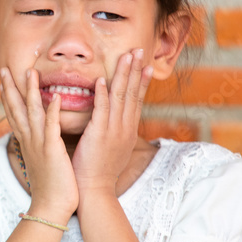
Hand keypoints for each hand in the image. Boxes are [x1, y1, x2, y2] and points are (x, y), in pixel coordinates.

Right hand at [0, 66, 78, 218]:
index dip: (8, 98)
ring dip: (30, 91)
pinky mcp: (52, 150)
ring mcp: (39, 144)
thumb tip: (38, 140)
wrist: (51, 206)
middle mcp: (29, 140)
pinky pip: (51, 126)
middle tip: (4, 69)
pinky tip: (54, 96)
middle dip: (10, 88)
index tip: (3, 82)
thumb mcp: (41, 162)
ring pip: (32, 112)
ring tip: (29, 72)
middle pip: (16, 109)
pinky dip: (52, 111)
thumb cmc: (50, 187)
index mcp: (26, 142)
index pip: (14, 115)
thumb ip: (38, 147)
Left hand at [72, 48, 152, 194]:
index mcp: (128, 131)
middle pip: (132, 93)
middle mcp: (125, 128)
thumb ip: (114, 132)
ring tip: (126, 56)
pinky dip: (102, 94)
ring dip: (123, 75)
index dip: (142, 81)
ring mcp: (114, 131)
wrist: (95, 192)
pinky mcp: (99, 135)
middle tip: (140, 50)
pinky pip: (101, 110)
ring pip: (120, 97)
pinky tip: (101, 79)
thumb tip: (114, 123)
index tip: (146, 64)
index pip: (137, 101)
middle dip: (136, 70)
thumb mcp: (112, 149)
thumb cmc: (99, 172)